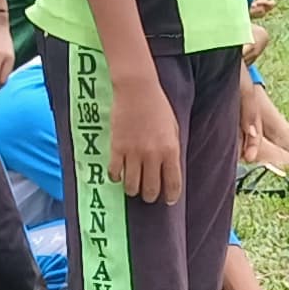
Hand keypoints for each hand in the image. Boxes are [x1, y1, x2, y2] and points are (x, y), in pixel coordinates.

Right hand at [105, 66, 182, 203]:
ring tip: (133, 187)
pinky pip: (115, 172)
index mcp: (170, 150)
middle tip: (148, 195)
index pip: (173, 183)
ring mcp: (133, 152)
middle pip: (151, 189)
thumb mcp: (173, 128)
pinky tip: (118, 174)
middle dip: (150, 196)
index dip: (171, 196)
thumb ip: (172, 149)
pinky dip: (116, 177)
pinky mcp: (116, 147)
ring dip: (133, 190)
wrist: (137, 89)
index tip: (168, 200)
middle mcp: (152, 155)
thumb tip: (170, 169)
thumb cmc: (158, 106)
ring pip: (132, 186)